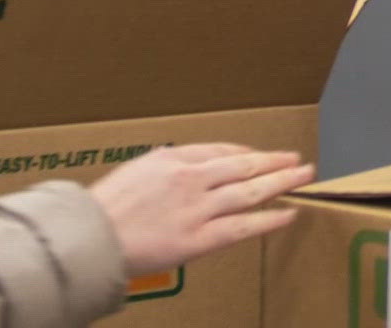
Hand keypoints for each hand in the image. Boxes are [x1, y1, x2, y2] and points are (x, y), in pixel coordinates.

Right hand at [88, 143, 314, 276]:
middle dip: (275, 161)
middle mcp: (190, 178)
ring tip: (304, 177)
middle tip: (298, 159)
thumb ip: (167, 169)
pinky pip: (242, 227)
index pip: (221, 151)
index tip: (260, 156)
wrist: (86, 238)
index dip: (246, 154)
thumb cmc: (102, 209)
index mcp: (172, 159)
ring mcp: (197, 208)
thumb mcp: (135, 172)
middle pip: (244, 166)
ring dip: (281, 182)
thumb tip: (191, 169)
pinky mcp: (198, 239)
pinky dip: (269, 219)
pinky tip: (288, 213)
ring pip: (250, 192)